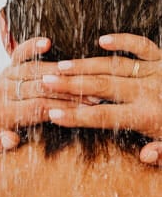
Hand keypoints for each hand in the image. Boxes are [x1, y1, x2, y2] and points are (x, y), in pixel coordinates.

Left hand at [0, 37, 91, 155]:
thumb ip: (4, 145)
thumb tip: (10, 138)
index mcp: (3, 114)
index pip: (38, 108)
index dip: (64, 107)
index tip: (87, 109)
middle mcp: (2, 93)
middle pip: (40, 88)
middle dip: (69, 91)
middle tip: (95, 93)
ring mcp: (4, 78)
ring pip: (35, 70)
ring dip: (62, 73)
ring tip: (85, 75)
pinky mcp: (7, 68)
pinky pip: (19, 54)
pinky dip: (32, 47)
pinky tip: (47, 43)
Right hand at [40, 33, 161, 164]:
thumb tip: (145, 155)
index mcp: (147, 115)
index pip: (103, 117)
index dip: (76, 116)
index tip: (52, 114)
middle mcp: (147, 91)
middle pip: (100, 87)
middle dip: (70, 85)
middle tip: (46, 81)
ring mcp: (154, 72)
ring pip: (112, 67)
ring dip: (85, 66)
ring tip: (60, 66)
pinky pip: (142, 46)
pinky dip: (123, 41)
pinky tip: (103, 41)